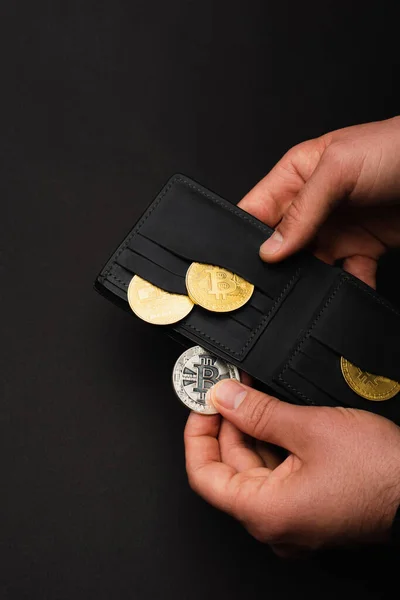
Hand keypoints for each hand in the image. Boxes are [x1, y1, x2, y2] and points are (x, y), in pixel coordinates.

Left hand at [184, 380, 399, 555]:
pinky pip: (277, 475)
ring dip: (251, 430)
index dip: (197, 434)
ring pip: (254, 470)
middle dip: (228, 423)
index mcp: (266, 512)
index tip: (201, 405)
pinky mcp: (308, 506)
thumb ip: (258, 412)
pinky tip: (274, 416)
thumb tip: (224, 397)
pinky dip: (271, 444)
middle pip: (230, 468)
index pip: (204, 475)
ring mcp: (292, 517)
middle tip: (230, 388)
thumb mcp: (310, 428)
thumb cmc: (381, 472)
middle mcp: (275, 523)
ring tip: (253, 395)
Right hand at [239, 116, 399, 286]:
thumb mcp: (339, 169)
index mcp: (296, 176)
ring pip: (308, 266)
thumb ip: (302, 210)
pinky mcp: (361, 248)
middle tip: (269, 285)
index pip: (255, 209)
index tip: (236, 264)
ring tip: (306, 290)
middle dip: (273, 265)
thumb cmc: (396, 148)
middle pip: (278, 244)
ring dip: (308, 281)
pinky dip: (348, 288)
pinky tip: (347, 291)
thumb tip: (270, 248)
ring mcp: (335, 229)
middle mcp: (311, 206)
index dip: (242, 236)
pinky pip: (347, 276)